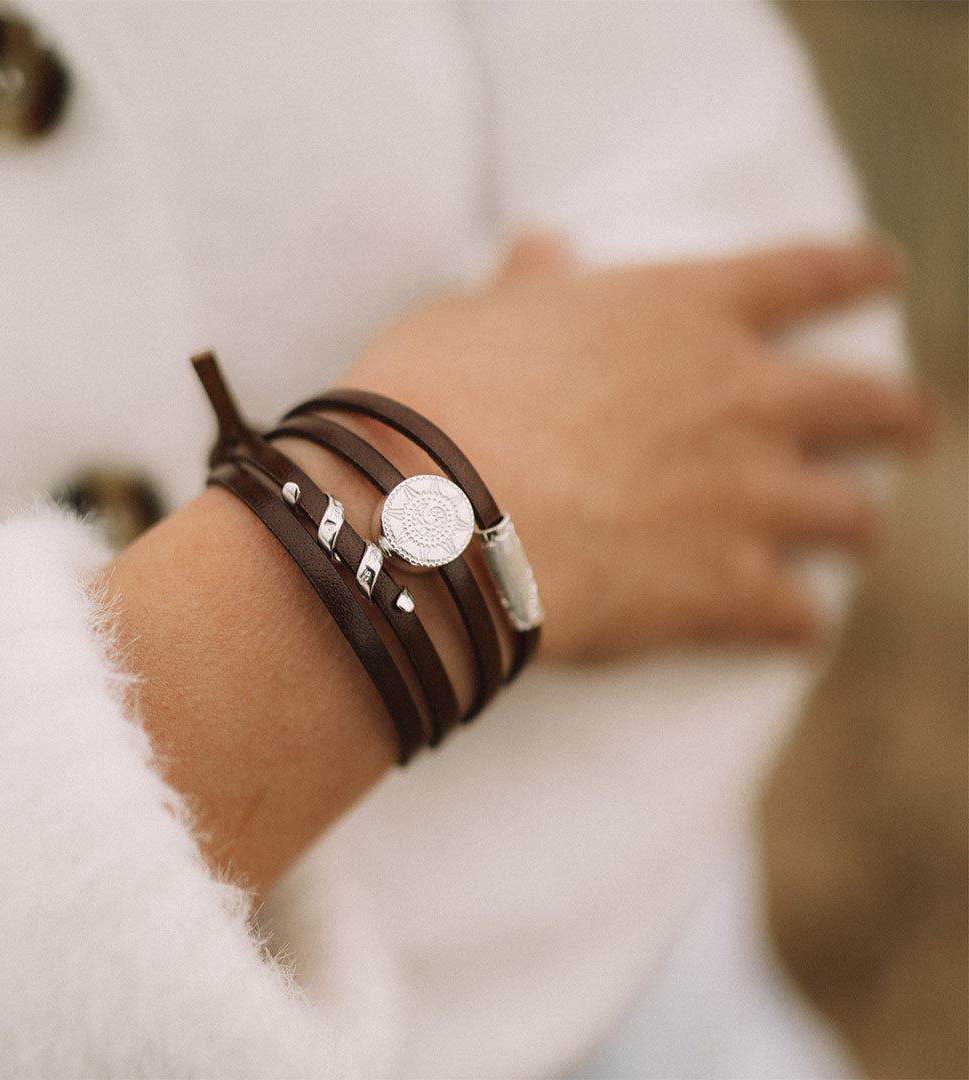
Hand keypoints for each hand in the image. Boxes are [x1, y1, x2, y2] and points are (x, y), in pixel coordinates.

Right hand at [344, 236, 934, 661]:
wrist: (423, 512)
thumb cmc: (431, 401)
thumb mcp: (473, 318)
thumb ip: (527, 288)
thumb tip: (542, 248)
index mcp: (685, 313)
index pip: (806, 271)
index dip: (856, 270)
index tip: (885, 272)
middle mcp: (741, 397)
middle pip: (868, 402)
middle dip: (899, 417)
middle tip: (913, 426)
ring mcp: (744, 497)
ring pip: (850, 516)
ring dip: (852, 526)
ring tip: (850, 537)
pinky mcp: (724, 590)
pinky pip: (797, 616)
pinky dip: (799, 625)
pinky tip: (795, 632)